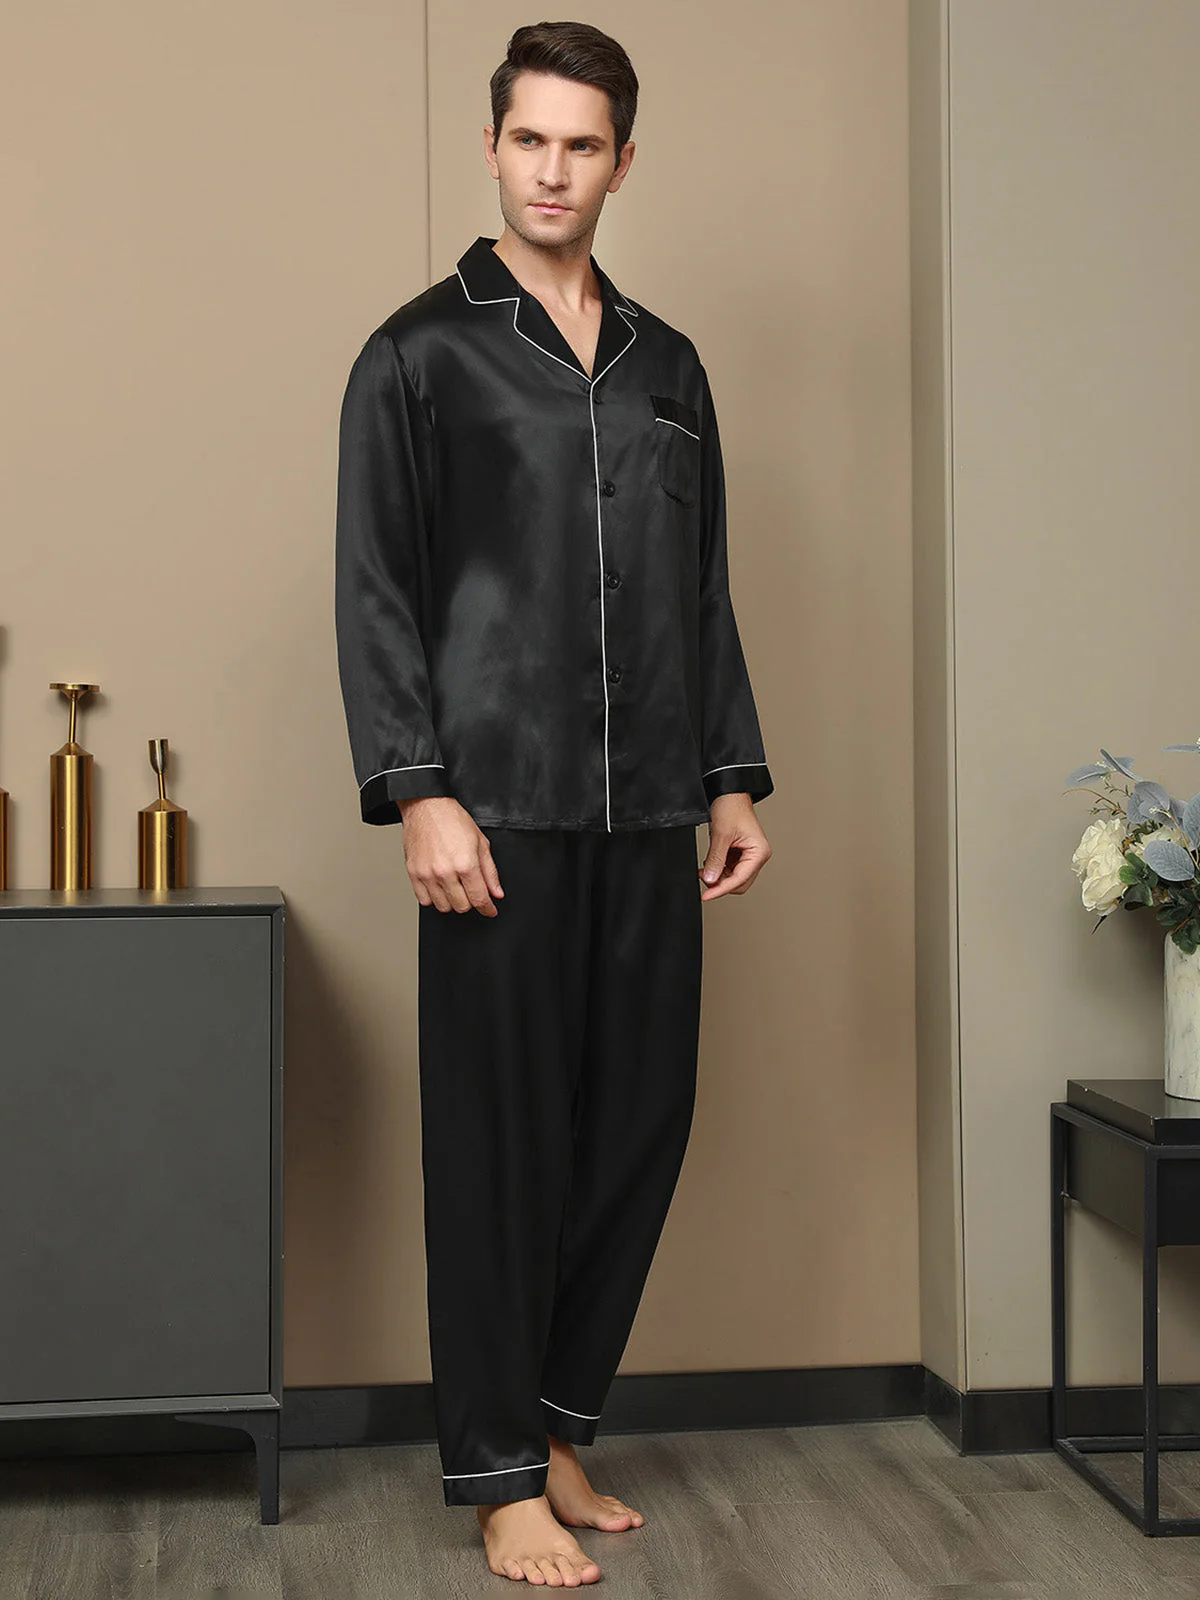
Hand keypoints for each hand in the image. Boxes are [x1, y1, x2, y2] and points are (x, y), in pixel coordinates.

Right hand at [397, 796, 503, 914]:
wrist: (426, 806)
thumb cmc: (453, 819)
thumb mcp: (480, 842)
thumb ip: (490, 871)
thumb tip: (497, 892)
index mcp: (466, 864)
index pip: (479, 899)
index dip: (488, 908)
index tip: (490, 910)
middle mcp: (445, 872)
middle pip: (462, 906)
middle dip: (470, 901)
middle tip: (471, 889)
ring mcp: (427, 874)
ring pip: (443, 906)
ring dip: (452, 901)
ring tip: (455, 886)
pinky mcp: (413, 873)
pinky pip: (424, 900)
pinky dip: (434, 898)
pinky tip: (440, 886)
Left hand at [699, 794, 771, 900]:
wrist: (729, 793)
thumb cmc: (731, 807)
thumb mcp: (721, 835)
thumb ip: (716, 860)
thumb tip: (711, 880)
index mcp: (759, 852)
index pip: (740, 879)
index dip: (721, 889)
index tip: (706, 896)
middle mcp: (757, 856)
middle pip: (739, 883)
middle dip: (720, 884)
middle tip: (703, 878)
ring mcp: (749, 855)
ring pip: (733, 878)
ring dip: (718, 877)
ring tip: (705, 868)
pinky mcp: (740, 853)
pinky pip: (729, 869)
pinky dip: (718, 869)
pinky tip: (709, 864)